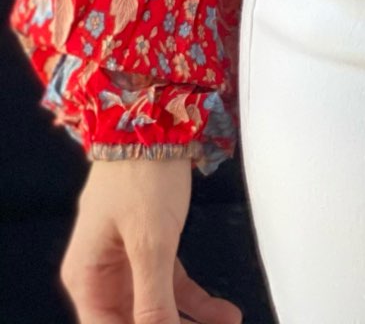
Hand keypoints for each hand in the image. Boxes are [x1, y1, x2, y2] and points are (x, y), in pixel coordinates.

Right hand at [61, 154, 241, 323]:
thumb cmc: (141, 172)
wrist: (156, 117)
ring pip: (157, 308)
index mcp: (86, 277)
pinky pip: (172, 285)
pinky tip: (222, 313)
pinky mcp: (151, 246)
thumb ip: (152, 297)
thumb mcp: (149, 241)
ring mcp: (126, 261)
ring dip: (189, 323)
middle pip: (132, 321)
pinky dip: (196, 302)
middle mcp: (101, 274)